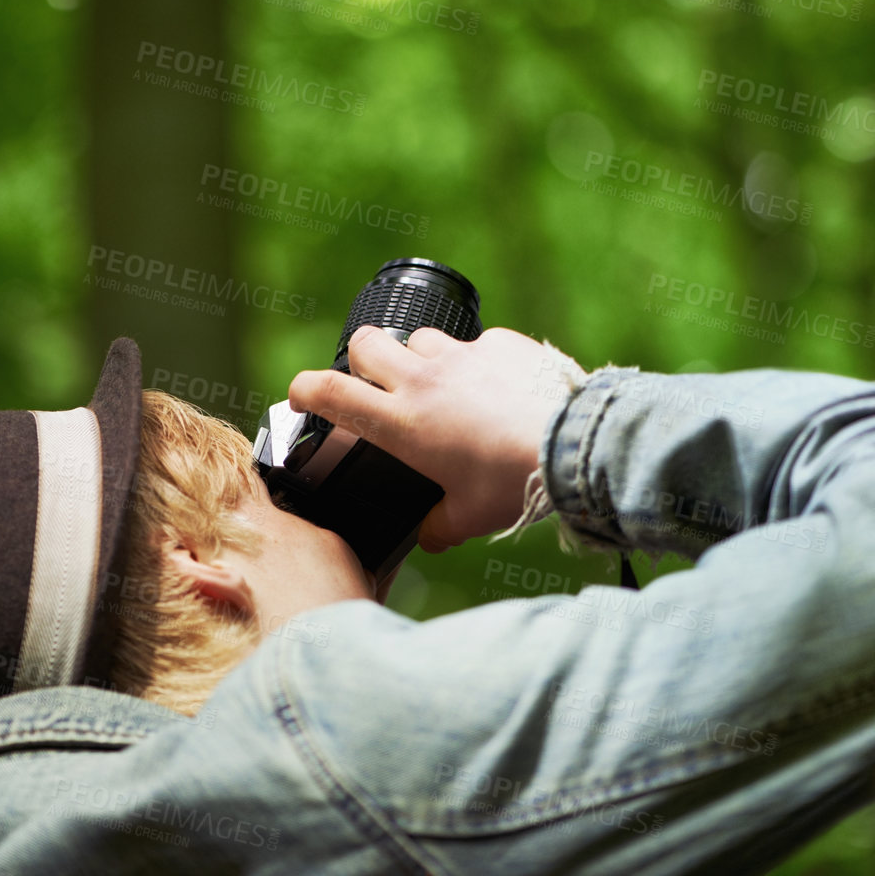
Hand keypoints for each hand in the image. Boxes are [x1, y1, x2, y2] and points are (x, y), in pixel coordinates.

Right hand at [287, 326, 583, 552]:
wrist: (573, 444)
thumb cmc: (515, 482)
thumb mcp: (469, 517)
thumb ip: (439, 527)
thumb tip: (429, 537)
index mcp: (402, 423)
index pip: (329, 393)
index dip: (303, 390)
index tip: (301, 398)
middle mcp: (423, 380)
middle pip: (365, 344)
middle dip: (360, 360)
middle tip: (374, 385)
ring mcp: (462, 356)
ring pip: (418, 338)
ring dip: (419, 358)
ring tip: (441, 387)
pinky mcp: (500, 343)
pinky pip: (476, 343)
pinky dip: (477, 361)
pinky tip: (496, 386)